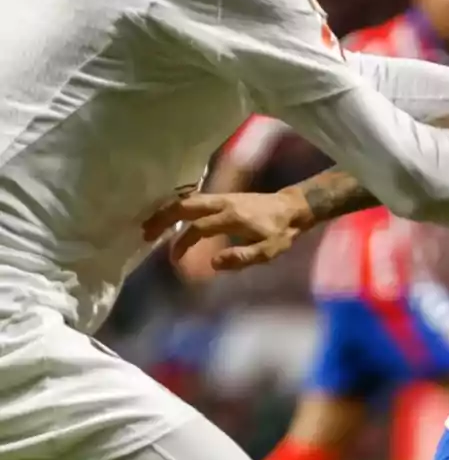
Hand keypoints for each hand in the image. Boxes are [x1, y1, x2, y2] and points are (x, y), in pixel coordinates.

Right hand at [142, 188, 312, 271]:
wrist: (293, 207)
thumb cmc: (282, 231)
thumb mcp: (269, 250)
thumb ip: (242, 257)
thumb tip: (214, 263)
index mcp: (232, 217)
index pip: (198, 228)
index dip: (182, 243)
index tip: (174, 258)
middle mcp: (223, 202)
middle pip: (185, 206)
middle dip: (163, 218)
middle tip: (145, 234)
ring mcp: (222, 196)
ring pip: (187, 199)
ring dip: (167, 211)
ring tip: (150, 225)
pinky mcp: (223, 196)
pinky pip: (195, 198)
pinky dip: (178, 206)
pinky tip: (169, 216)